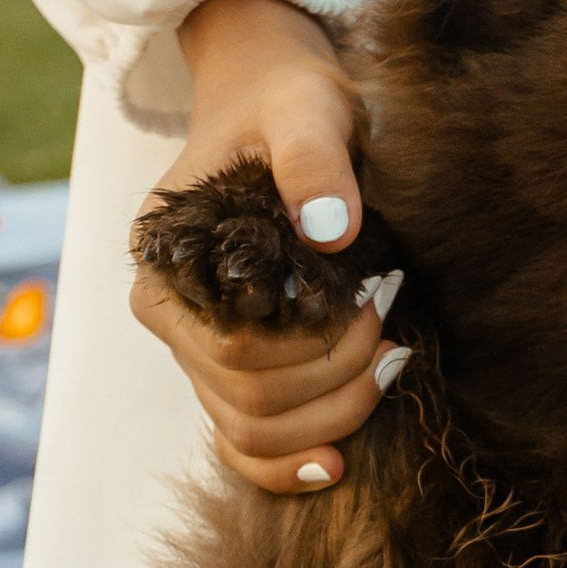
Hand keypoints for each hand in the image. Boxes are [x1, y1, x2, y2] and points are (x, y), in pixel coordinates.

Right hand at [129, 0, 403, 495]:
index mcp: (168, 268)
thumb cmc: (286, 102)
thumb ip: (314, 160)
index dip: (322, 348)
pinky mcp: (223, 368)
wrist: (269, 102)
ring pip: (251, 433)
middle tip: (398, 334)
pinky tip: (338, 463)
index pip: (239, 354)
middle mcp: (170, 318)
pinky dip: (284, 465)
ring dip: (331, 417)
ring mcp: (193, 350)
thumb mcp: (305, 109)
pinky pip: (241, 444)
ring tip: (391, 365)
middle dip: (339, 380)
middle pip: (249, 402)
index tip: (384, 301)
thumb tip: (332, 229)